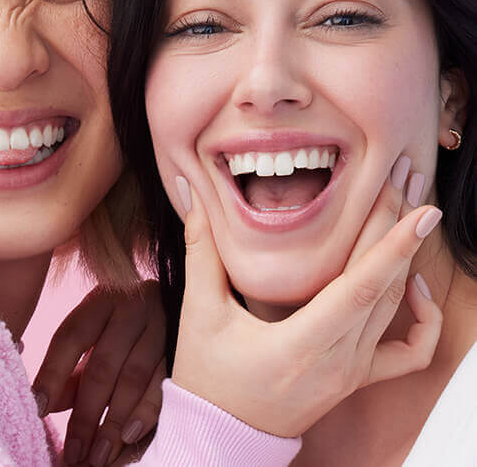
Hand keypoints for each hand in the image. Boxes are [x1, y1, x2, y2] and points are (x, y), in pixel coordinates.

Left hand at [32, 280, 165, 465]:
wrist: (176, 304)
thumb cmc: (124, 326)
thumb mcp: (95, 337)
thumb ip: (72, 370)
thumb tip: (46, 405)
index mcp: (102, 300)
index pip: (72, 336)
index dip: (53, 373)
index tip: (38, 409)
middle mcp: (132, 307)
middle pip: (103, 364)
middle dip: (86, 414)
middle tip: (74, 451)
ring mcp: (162, 325)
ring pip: (133, 378)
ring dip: (113, 422)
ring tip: (98, 456)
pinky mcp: (184, 345)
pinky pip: (164, 384)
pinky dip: (145, 413)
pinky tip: (129, 437)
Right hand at [172, 157, 442, 436]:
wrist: (223, 434)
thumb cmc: (208, 376)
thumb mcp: (199, 311)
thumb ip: (201, 248)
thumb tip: (191, 194)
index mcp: (300, 344)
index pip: (359, 288)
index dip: (392, 246)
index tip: (419, 209)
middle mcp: (337, 360)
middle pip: (384, 287)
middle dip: (399, 228)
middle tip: (408, 179)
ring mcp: (351, 371)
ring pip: (395, 309)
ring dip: (406, 257)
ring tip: (410, 211)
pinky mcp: (355, 377)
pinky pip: (406, 353)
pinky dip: (420, 320)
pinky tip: (410, 286)